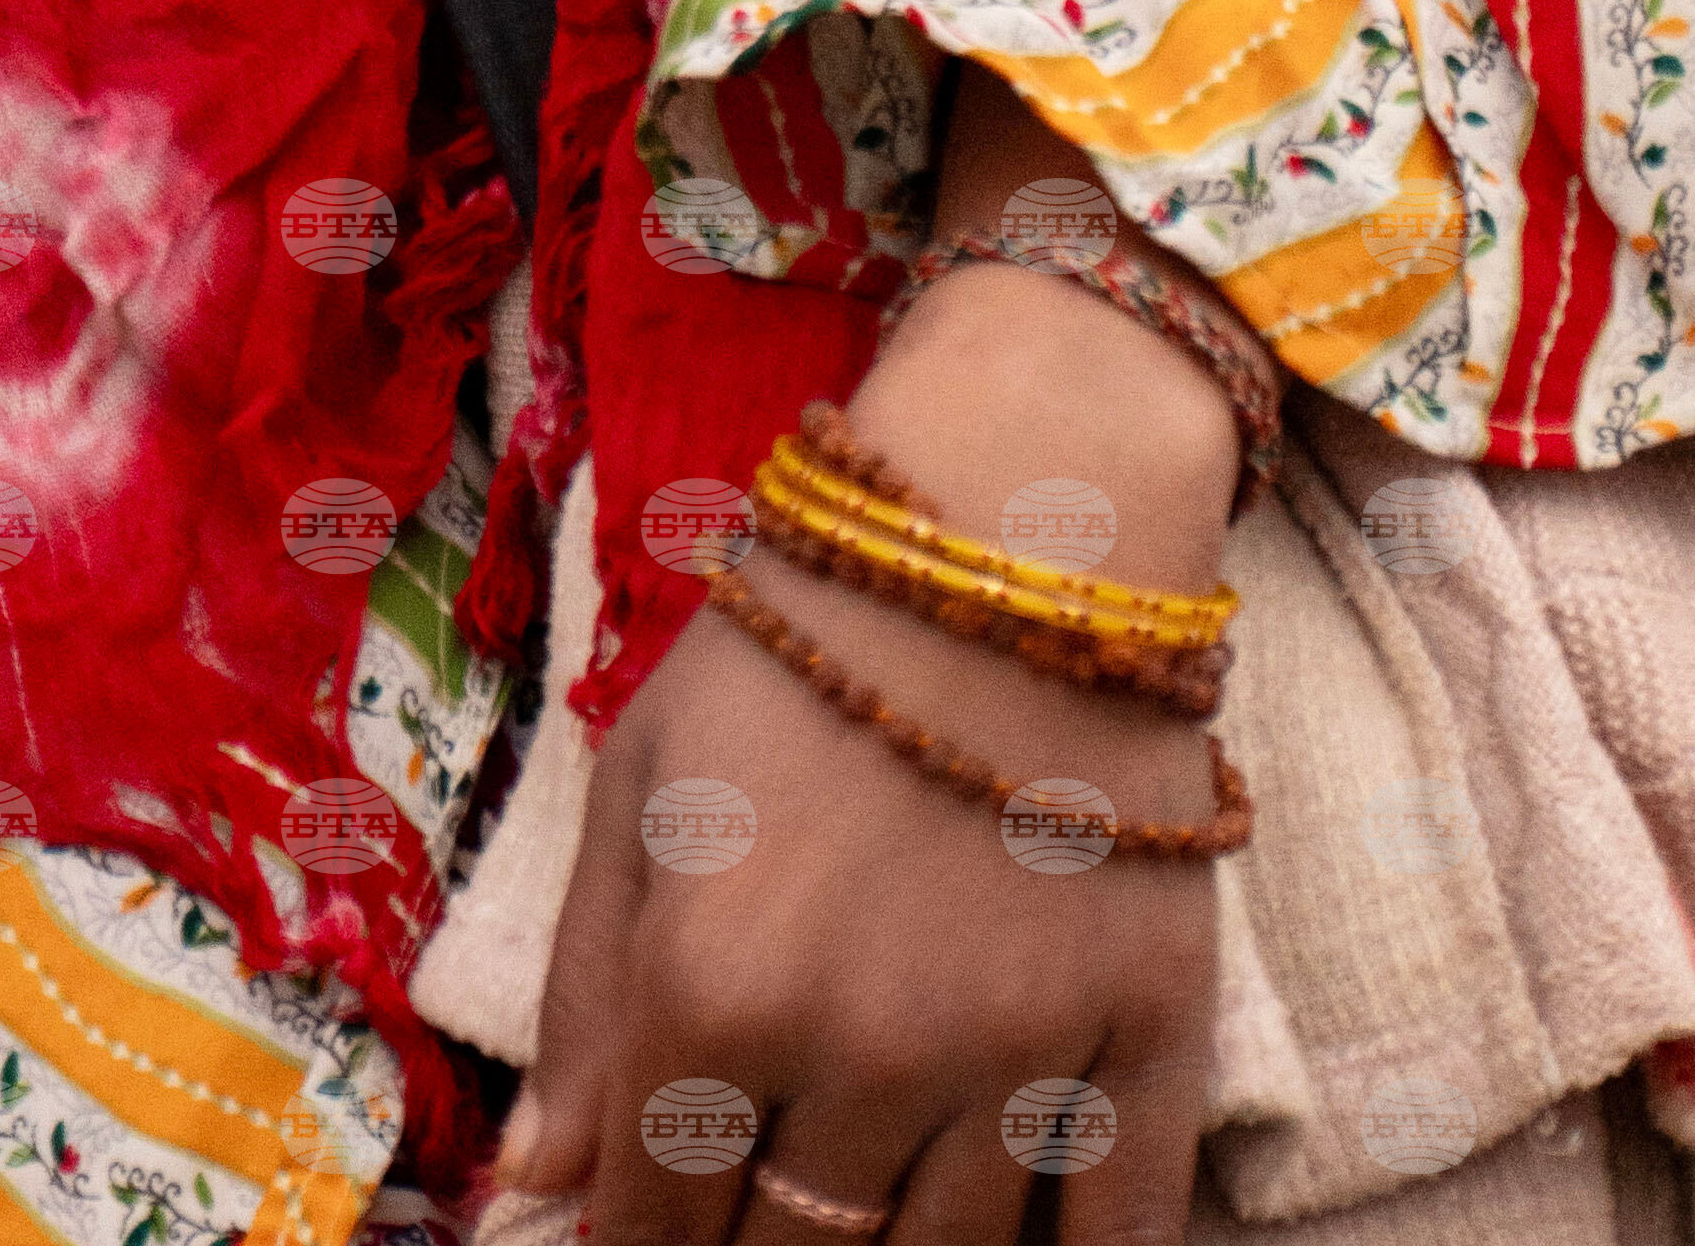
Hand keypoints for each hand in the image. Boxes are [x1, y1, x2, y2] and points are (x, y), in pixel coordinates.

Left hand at [487, 239, 1234, 1245]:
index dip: (641, 1240)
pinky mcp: (1156, 1035)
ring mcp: (1019, 1056)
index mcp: (713, 987)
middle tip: (757, 1211)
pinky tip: (1019, 1242)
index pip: (657, 1214)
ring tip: (867, 1211)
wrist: (1011, 521)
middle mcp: (863, 1051)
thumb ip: (584, 995)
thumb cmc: (800, 646)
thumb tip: (538, 1181)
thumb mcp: (640, 782)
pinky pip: (1121, 1233)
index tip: (651, 1227)